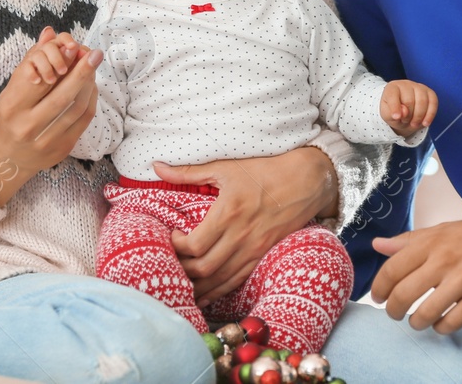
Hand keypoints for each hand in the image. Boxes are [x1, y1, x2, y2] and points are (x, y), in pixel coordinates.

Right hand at [0, 26, 101, 206]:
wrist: (9, 155)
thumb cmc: (13, 114)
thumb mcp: (14, 87)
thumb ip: (32, 60)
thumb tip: (50, 32)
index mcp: (13, 107)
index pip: (41, 81)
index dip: (61, 62)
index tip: (75, 47)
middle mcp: (27, 126)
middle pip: (62, 96)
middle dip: (82, 72)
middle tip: (94, 54)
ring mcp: (45, 141)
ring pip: (76, 108)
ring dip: (89, 84)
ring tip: (94, 67)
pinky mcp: (61, 150)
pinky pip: (83, 121)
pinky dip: (90, 100)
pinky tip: (92, 86)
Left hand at [158, 145, 336, 304]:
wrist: (305, 181)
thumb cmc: (264, 170)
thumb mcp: (226, 167)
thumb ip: (188, 172)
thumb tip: (156, 166)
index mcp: (230, 212)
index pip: (195, 245)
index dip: (177, 247)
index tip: (173, 236)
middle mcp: (241, 235)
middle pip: (204, 268)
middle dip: (183, 269)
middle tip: (173, 259)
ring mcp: (254, 249)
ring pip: (220, 280)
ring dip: (198, 287)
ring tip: (181, 283)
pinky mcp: (263, 255)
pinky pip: (237, 281)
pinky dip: (218, 291)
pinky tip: (205, 295)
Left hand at [370, 213, 461, 332]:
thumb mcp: (442, 230)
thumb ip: (409, 240)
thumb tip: (377, 245)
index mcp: (432, 241)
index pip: (392, 268)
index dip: (379, 288)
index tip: (379, 297)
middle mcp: (445, 259)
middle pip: (404, 294)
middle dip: (393, 310)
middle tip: (395, 313)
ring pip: (425, 313)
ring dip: (416, 323)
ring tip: (417, 321)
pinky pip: (452, 322)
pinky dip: (441, 328)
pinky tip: (441, 323)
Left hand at [381, 80, 437, 137]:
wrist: (405, 112)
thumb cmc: (395, 112)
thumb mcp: (387, 116)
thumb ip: (390, 114)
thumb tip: (403, 112)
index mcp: (392, 88)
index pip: (393, 95)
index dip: (395, 107)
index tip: (396, 117)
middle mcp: (406, 84)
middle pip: (409, 101)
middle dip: (408, 116)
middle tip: (405, 121)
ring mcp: (419, 87)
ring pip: (422, 101)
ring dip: (418, 117)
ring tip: (414, 123)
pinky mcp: (430, 93)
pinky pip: (433, 103)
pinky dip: (430, 115)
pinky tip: (425, 123)